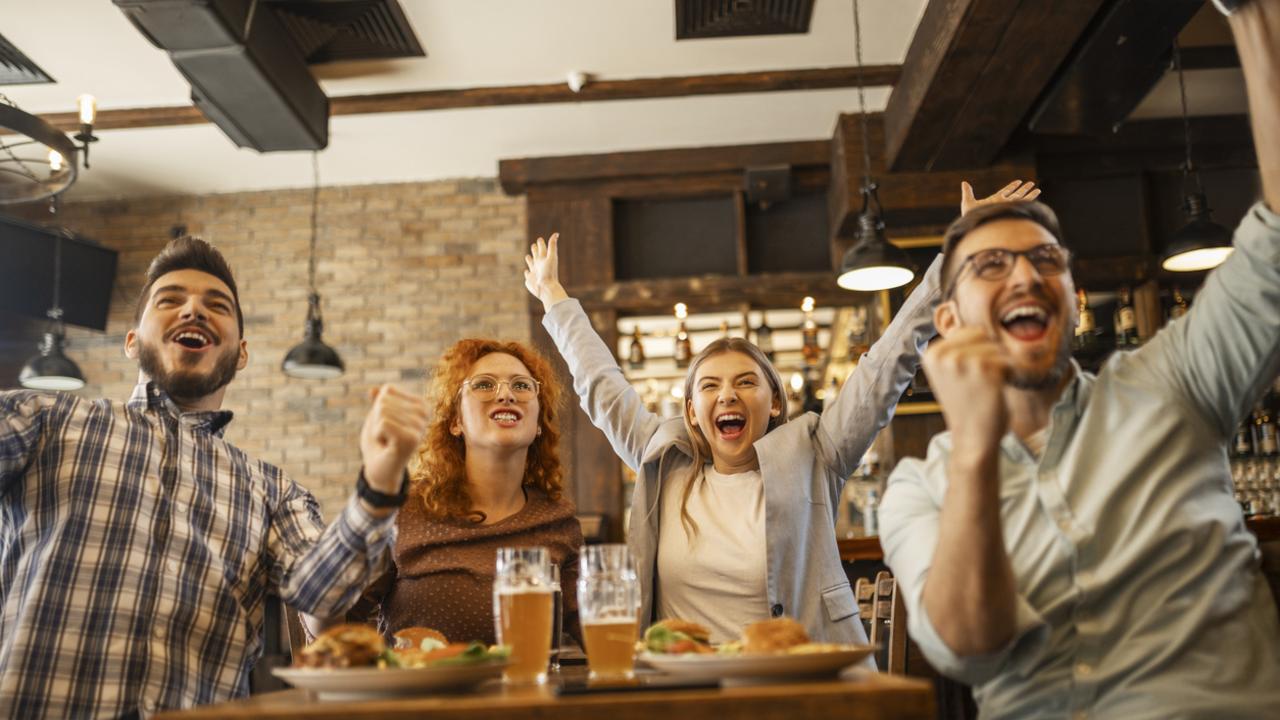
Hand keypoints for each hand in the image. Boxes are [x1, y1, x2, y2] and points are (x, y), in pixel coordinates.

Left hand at [359, 385, 428, 495]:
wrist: (380, 471)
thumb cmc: (380, 444)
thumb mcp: (377, 417)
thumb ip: (378, 402)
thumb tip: (372, 389)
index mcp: (422, 405)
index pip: (388, 390)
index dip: (378, 408)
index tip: (387, 426)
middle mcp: (425, 414)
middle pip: (384, 400)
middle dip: (377, 419)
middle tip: (386, 436)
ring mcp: (420, 426)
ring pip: (383, 411)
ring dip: (377, 428)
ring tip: (387, 441)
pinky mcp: (412, 439)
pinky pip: (383, 423)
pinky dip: (378, 435)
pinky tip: (388, 446)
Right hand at [524, 233, 569, 311]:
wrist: (546, 288)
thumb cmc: (550, 273)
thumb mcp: (551, 257)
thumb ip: (552, 246)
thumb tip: (556, 234)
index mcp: (544, 259)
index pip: (542, 249)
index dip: (541, 244)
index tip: (540, 239)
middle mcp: (539, 265)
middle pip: (536, 255)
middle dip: (535, 250)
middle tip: (534, 245)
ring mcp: (534, 272)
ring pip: (531, 264)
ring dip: (529, 260)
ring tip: (528, 256)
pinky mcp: (530, 279)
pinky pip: (528, 275)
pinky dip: (527, 273)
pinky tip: (527, 272)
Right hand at [922, 327, 1011, 456]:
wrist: (974, 437)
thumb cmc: (968, 404)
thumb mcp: (950, 372)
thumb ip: (955, 348)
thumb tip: (969, 321)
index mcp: (931, 353)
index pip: (969, 332)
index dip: (978, 352)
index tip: (970, 376)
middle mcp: (943, 355)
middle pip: (984, 335)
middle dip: (990, 355)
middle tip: (981, 382)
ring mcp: (963, 361)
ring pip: (997, 347)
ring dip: (1001, 366)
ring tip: (988, 387)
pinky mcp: (985, 369)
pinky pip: (1008, 360)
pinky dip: (1010, 374)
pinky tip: (997, 390)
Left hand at [960, 180, 1040, 215]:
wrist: (976, 223)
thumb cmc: (971, 216)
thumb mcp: (968, 202)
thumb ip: (967, 192)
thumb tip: (964, 183)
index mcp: (994, 200)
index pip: (1005, 191)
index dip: (1011, 187)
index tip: (1018, 181)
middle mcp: (1003, 203)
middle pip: (1016, 194)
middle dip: (1023, 189)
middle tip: (1031, 183)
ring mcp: (1008, 206)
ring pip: (1021, 198)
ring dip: (1029, 193)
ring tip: (1038, 188)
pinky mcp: (1011, 208)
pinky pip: (1023, 202)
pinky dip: (1030, 199)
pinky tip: (1037, 193)